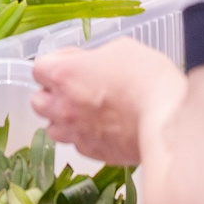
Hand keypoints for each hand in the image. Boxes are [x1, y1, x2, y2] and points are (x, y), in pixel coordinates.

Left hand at [32, 38, 186, 166]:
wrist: (166, 120)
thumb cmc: (146, 77)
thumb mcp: (121, 49)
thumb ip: (94, 59)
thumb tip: (88, 67)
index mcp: (64, 75)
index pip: (38, 68)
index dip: (56, 63)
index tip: (75, 62)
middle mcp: (62, 107)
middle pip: (38, 101)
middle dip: (52, 94)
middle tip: (76, 87)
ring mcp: (76, 133)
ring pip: (53, 128)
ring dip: (63, 119)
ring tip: (86, 112)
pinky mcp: (93, 153)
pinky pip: (77, 144)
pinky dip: (84, 136)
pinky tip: (103, 128)